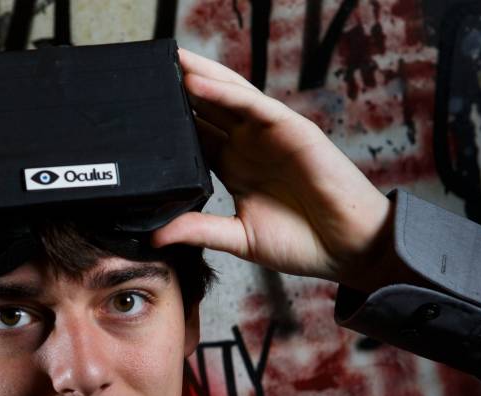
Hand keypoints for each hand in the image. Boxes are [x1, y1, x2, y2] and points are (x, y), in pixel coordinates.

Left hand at [152, 48, 400, 291]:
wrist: (348, 248)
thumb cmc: (301, 243)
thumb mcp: (239, 238)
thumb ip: (199, 230)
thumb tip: (155, 234)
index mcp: (233, 168)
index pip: (193, 137)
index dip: (167, 123)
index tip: (133, 114)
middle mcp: (248, 145)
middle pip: (205, 109)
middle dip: (176, 91)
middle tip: (141, 76)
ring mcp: (268, 135)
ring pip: (226, 96)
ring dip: (196, 78)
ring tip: (165, 62)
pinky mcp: (290, 129)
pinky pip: (252, 105)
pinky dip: (224, 93)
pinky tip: (196, 84)